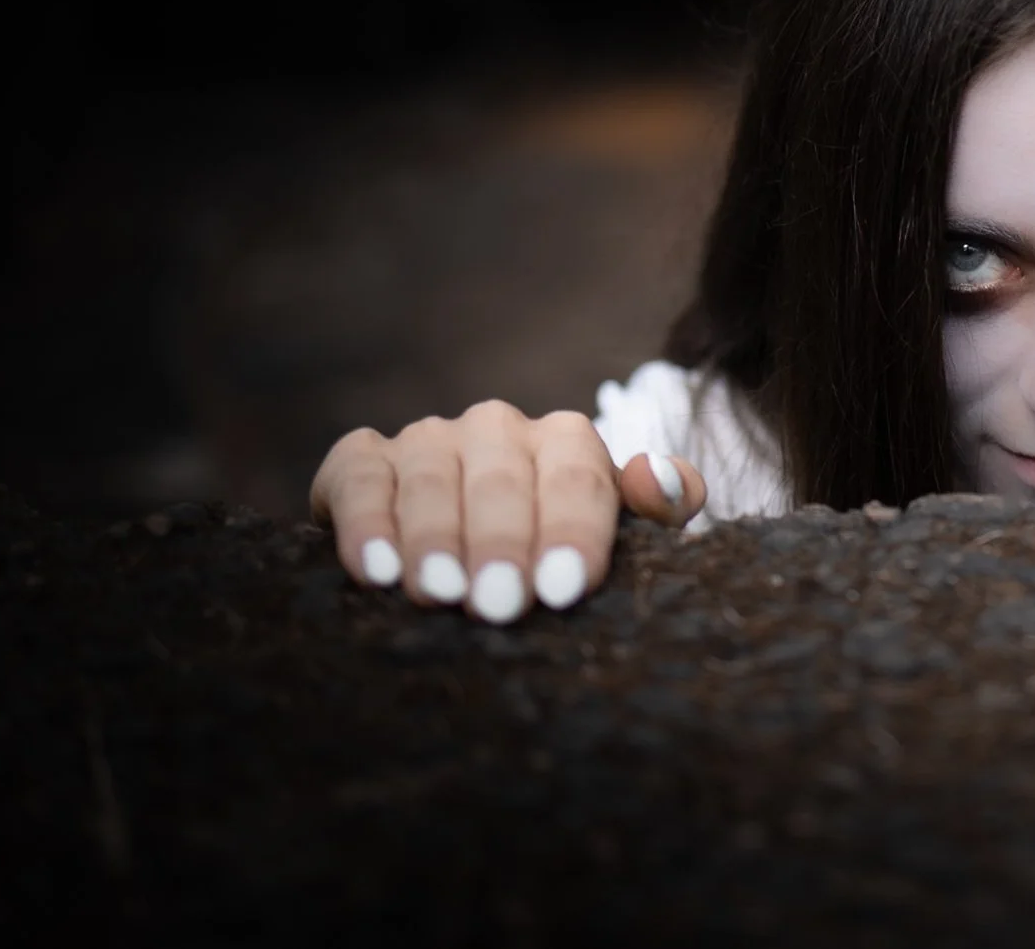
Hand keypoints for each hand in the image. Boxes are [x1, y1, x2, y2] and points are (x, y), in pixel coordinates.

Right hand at [308, 400, 707, 624]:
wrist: (462, 553)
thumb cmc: (549, 554)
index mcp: (566, 441)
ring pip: (431, 477)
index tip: (564, 587)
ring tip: (439, 593)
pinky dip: (366, 520)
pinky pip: (360, 477)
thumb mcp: (611, 535)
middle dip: (502, 542)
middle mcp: (497, 429)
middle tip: (500, 604)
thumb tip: (674, 487)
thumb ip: (656, 509)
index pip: (578, 477)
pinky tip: (376, 570)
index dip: (572, 530)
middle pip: (503, 478)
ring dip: (434, 538)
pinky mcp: (362, 458)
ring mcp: (427, 439)